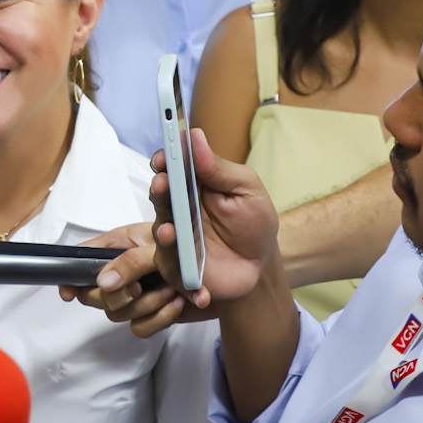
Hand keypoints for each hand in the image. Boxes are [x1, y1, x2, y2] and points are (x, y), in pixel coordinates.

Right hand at [62, 134, 281, 336]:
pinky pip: (176, 273)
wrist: (261, 263)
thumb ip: (220, 168)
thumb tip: (195, 136)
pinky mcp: (178, 270)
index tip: (164, 156)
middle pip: (161, 199)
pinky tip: (198, 287)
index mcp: (191, 188)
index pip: (171, 170)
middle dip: (160, 191)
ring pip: (162, 236)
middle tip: (163, 184)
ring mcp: (175, 242)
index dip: (164, 161)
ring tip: (170, 231)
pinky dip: (186, 279)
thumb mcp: (246, 189)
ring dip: (164, 234)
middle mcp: (177, 212)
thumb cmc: (253, 222)